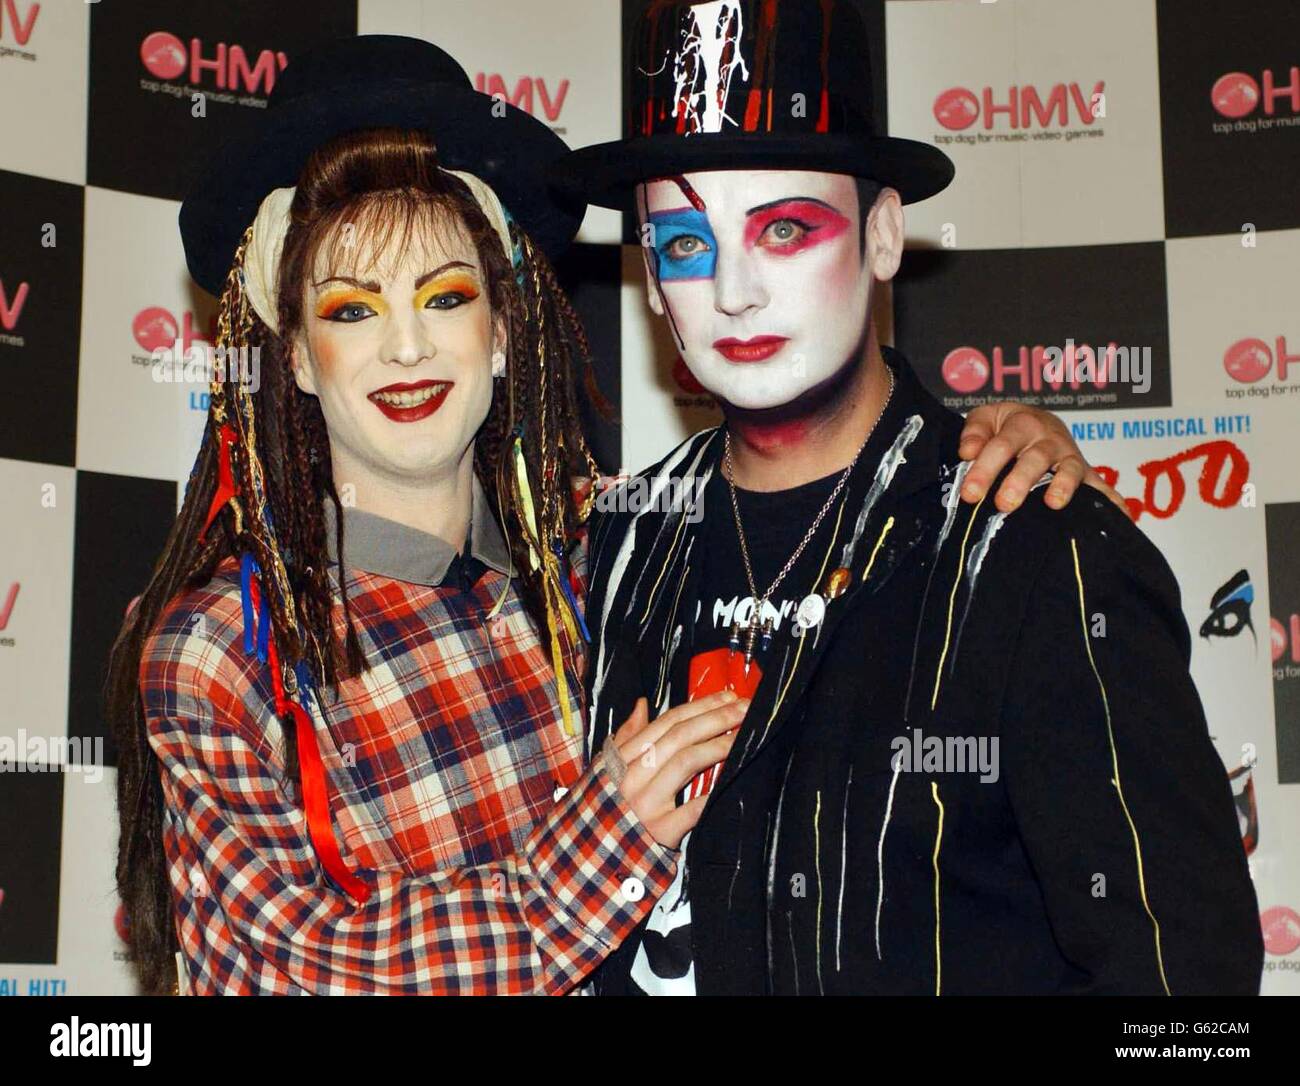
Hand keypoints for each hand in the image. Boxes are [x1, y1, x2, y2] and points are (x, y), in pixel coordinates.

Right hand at [610, 691, 746, 848]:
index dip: (699, 706)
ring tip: (742, 736)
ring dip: (718, 745)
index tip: (727, 696)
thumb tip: (642, 704)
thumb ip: (625, 738)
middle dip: (716, 718)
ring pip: (686, 762)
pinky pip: (693, 809)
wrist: (587, 861)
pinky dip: (713, 792)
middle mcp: (632, 777)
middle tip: (745, 708)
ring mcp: (646, 804)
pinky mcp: (661, 832)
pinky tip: (732, 778)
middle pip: (679, 737)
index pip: (665, 723)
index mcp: (620, 759)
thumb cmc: (601, 812)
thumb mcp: (604, 772)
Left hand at [957, 401, 1128, 516]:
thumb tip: (967, 452)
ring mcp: (1069, 457)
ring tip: (1054, 503)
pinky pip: (1101, 486)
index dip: (984, 469)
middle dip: (1019, 481)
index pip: (1000, 446)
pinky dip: (1111, 500)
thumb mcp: (986, 417)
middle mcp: (1049, 439)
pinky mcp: (1085, 473)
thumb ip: (974, 432)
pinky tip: (1121, 515)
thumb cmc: (1005, 425)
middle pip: (1035, 459)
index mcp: (1022, 424)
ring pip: (1069, 470)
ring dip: (1063, 486)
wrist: (1037, 419)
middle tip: (1004, 504)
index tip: (969, 494)